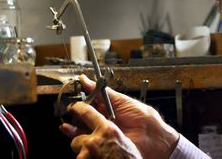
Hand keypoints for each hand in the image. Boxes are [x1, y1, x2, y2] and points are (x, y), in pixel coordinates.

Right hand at [60, 75, 179, 158]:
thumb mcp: (123, 101)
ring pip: (82, 123)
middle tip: (70, 101)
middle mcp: (105, 117)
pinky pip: (85, 137)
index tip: (75, 86)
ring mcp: (102, 129)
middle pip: (84, 110)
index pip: (92, 97)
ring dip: (72, 119)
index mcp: (110, 105)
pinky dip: (74, 133)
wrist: (153, 139)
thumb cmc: (145, 119)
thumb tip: (89, 80)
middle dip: (76, 106)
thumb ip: (105, 93)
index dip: (82, 92)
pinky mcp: (101, 141)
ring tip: (68, 113)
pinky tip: (68, 128)